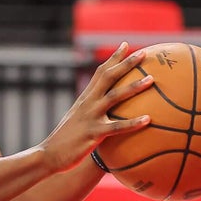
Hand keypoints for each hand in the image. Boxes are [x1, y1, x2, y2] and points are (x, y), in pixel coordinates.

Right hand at [39, 43, 152, 172]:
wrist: (48, 154)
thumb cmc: (65, 140)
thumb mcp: (77, 120)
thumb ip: (91, 112)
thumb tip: (107, 112)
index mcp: (85, 98)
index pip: (100, 72)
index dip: (113, 58)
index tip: (126, 45)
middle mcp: (88, 103)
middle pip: (108, 76)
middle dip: (126, 63)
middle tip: (144, 53)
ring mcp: (90, 117)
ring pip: (114, 96)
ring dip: (134, 87)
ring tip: (152, 79)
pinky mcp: (93, 133)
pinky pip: (116, 127)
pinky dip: (133, 123)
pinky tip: (148, 119)